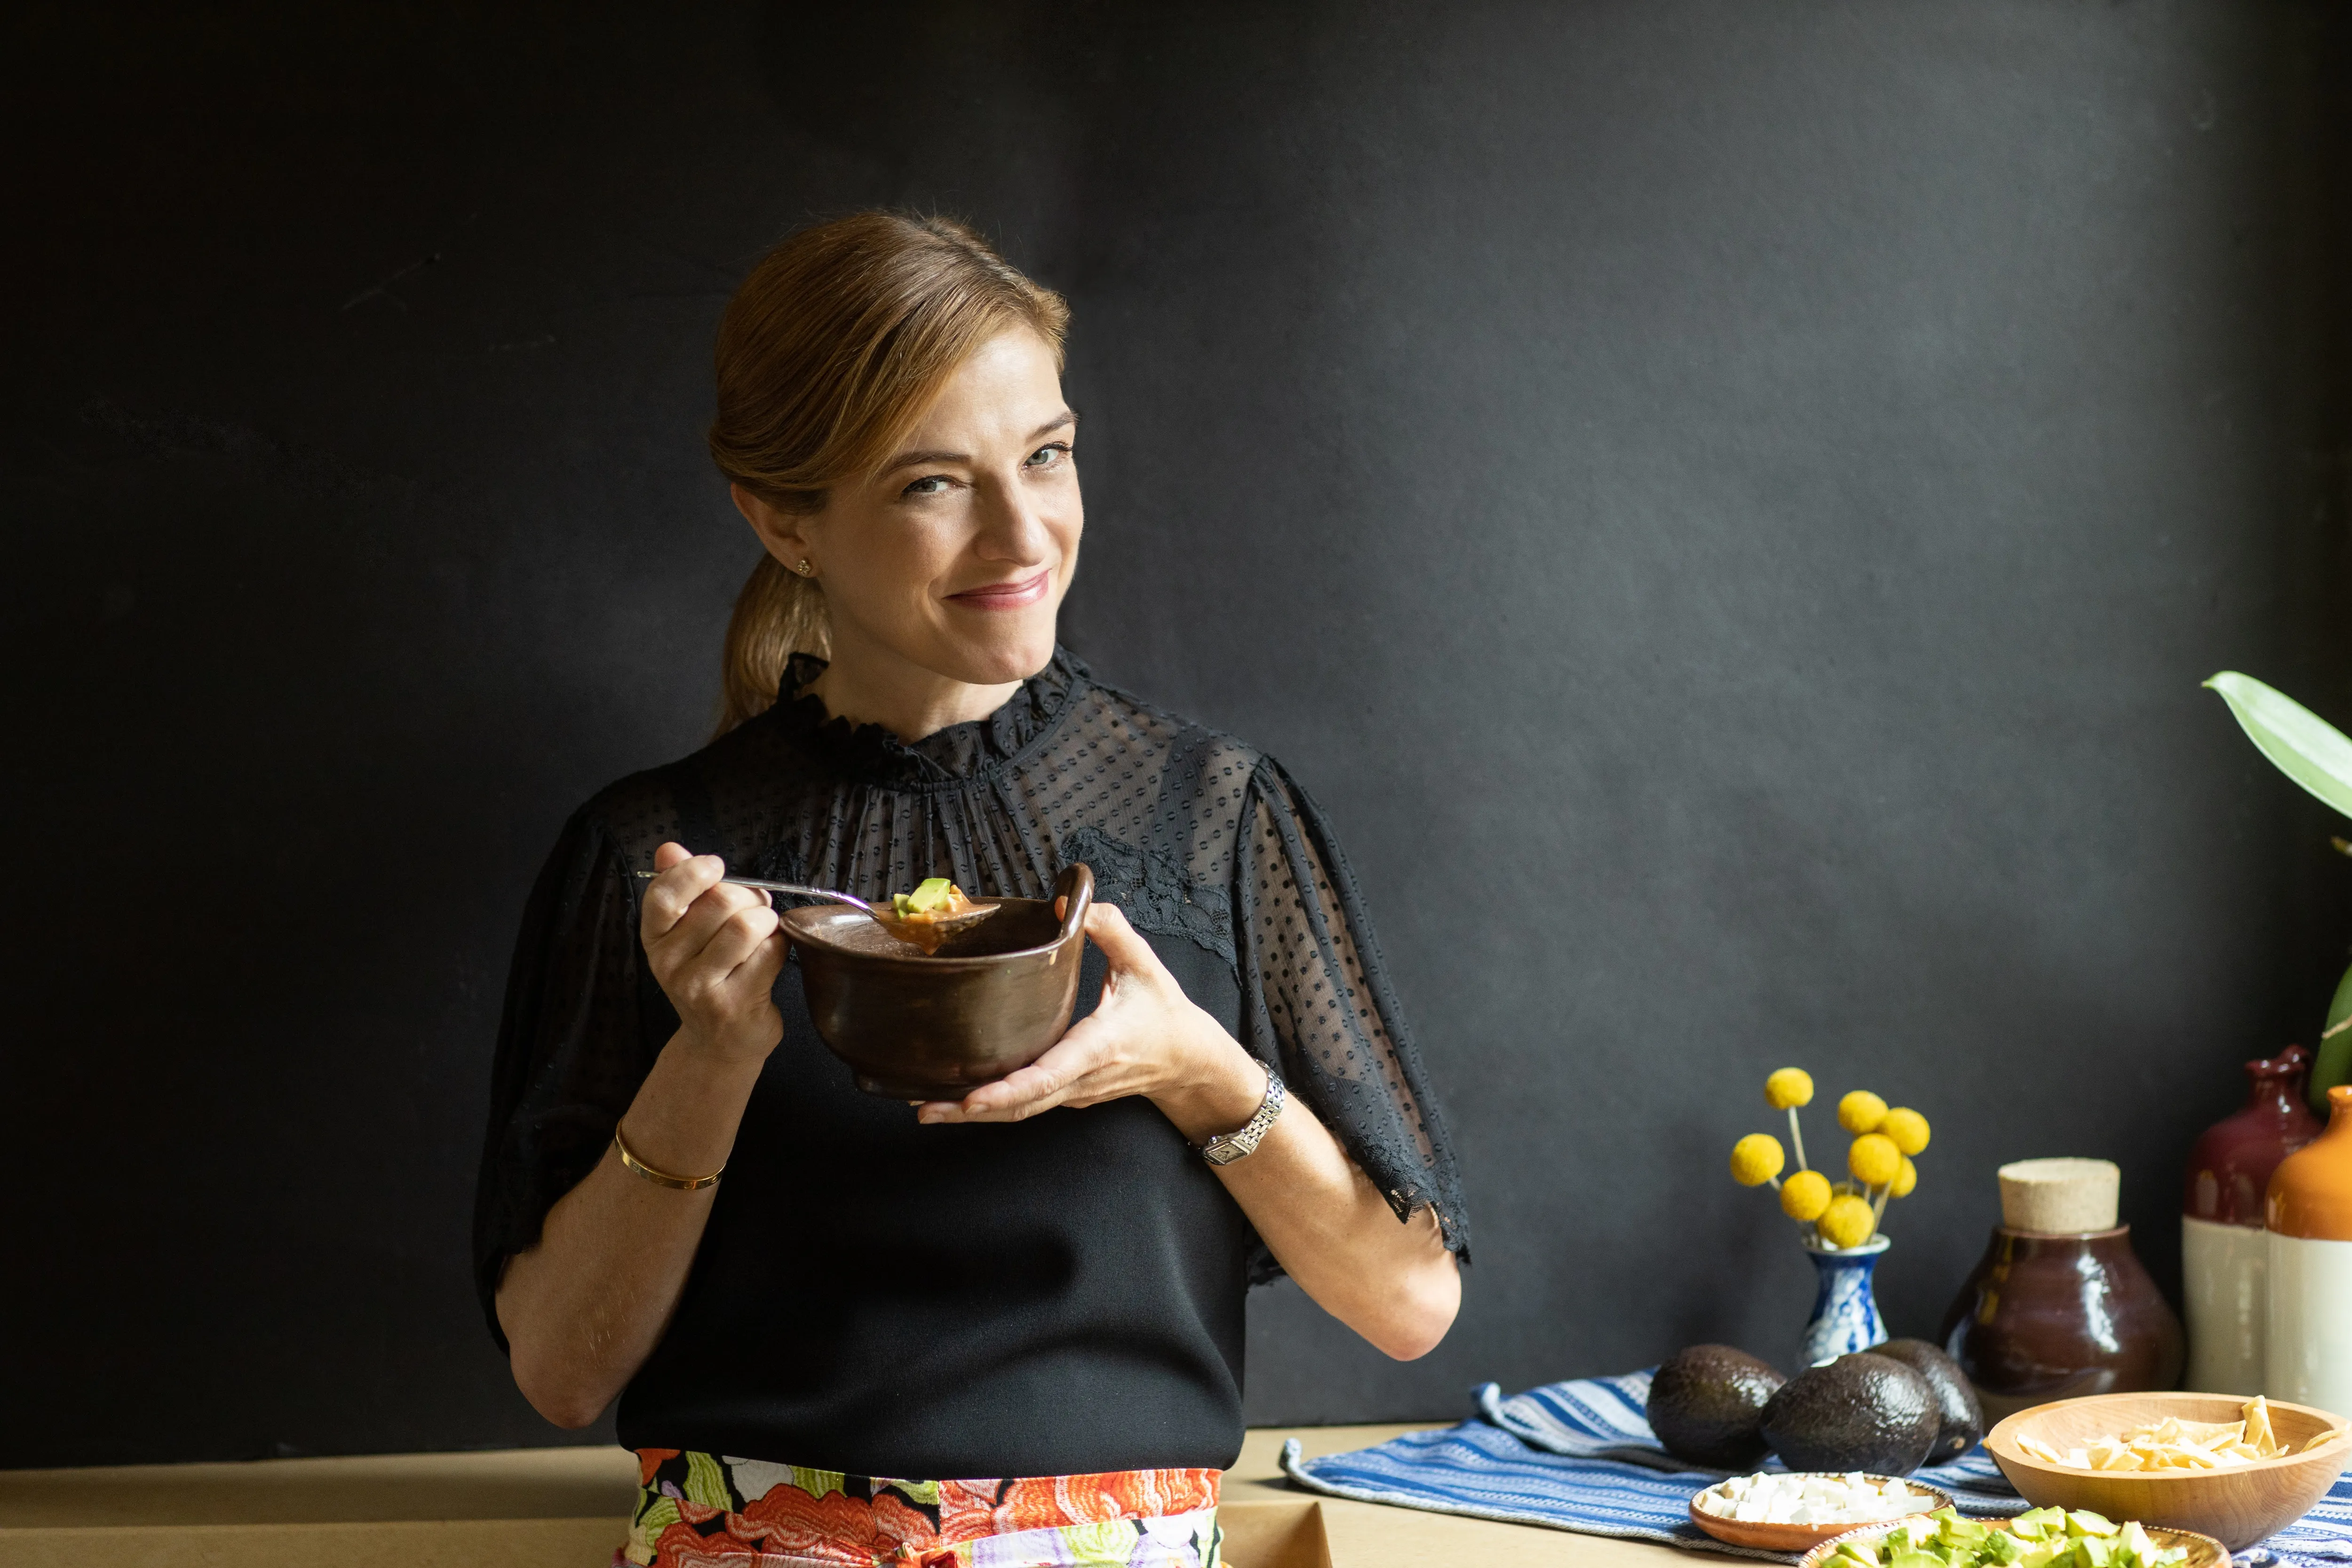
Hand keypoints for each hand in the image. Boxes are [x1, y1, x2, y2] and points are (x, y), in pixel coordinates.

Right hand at [639, 842, 786, 1064]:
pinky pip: (770, 952)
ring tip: (764, 933)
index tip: (716, 866)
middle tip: (754, 910)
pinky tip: (770, 959)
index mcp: (655, 938)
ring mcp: (701, 986)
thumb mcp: (687, 932)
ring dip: (768, 921)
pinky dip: (780, 946)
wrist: (719, 1043)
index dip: (694, 871)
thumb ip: (682, 887)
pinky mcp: (736, 1003)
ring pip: (748, 925)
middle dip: (749, 898)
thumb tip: (668, 848)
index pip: (664, 894)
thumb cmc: (710, 975)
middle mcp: (670, 963)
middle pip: (721, 902)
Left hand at [917, 901, 1267, 1137]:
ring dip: (973, 1114)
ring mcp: (1075, 1093)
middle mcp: (1082, 1078)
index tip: (971, 1098)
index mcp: (1098, 1047)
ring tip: (926, 1108)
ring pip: (1021, 1111)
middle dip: (971, 1111)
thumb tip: (1070, 901)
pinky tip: (959, 1100)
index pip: (1049, 1075)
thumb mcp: (1145, 964)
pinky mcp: (1069, 1095)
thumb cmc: (1165, 1014)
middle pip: (1022, 1105)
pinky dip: (993, 1106)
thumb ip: (1110, 929)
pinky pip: (1028, 1105)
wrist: (1190, 1062)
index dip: (1009, 1089)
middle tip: (924, 1109)